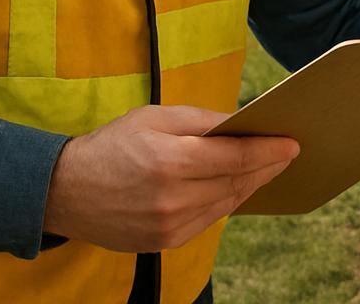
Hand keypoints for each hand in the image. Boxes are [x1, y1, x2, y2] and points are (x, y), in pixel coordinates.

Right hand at [41, 104, 298, 252]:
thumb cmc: (112, 144)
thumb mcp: (153, 117)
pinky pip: (208, 220)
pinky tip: (237, 187)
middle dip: (266, 167)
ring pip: (226, 204)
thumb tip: (240, 123)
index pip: (234, 157)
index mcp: (169, 160)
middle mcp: (173, 198)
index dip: (268, 150)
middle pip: (236, 183)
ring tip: (269, 168)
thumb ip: (200, 120)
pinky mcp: (165, 242)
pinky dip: (226, 201)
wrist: (66, 191)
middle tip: (288, 153)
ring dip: (251, 185)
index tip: (292, 143)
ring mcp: (170, 226)